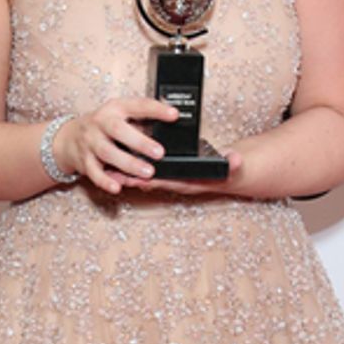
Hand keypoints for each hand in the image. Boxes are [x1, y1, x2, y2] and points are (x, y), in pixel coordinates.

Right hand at [54, 98, 181, 194]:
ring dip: (128, 164)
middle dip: (140, 142)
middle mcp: (101, 122)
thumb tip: (168, 128)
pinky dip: (105, 181)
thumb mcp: (120, 116)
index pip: (137, 105)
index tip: (174, 115)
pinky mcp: (84, 160)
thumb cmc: (102, 126)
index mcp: (115, 108)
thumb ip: (141, 121)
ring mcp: (90, 142)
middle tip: (160, 153)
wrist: (68, 137)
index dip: (156, 109)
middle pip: (118, 130)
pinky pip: (94, 172)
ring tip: (148, 173)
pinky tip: (117, 187)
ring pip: (108, 153)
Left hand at [124, 148, 244, 198]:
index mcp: (192, 181)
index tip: (139, 178)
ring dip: (129, 176)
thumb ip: (234, 164)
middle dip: (134, 179)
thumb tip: (235, 160)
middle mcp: (180, 183)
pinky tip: (120, 165)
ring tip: (109, 173)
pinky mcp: (170, 175)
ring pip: (148, 179)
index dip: (155, 180)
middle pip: (153, 182)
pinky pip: (150, 175)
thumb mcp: (234, 166)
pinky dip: (136, 171)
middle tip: (114, 176)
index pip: (171, 182)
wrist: (231, 174)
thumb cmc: (229, 170)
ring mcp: (174, 180)